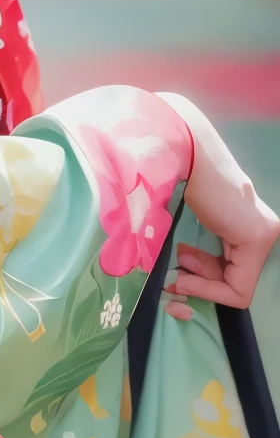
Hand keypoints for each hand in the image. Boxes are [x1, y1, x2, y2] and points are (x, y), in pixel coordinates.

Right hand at [157, 92, 279, 319]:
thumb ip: (195, 248)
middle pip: (234, 280)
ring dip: (200, 283)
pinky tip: (183, 269)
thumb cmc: (176, 177)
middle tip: (174, 275)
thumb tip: (178, 283)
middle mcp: (263, 231)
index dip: (202, 285)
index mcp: (248, 225)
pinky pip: (239, 286)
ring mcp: (264, 234)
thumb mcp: (190, 219)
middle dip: (200, 283)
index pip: (233, 275)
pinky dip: (207, 288)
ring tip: (177, 263)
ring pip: (236, 285)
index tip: (175, 277)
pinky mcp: (258, 236)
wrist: (181, 149)